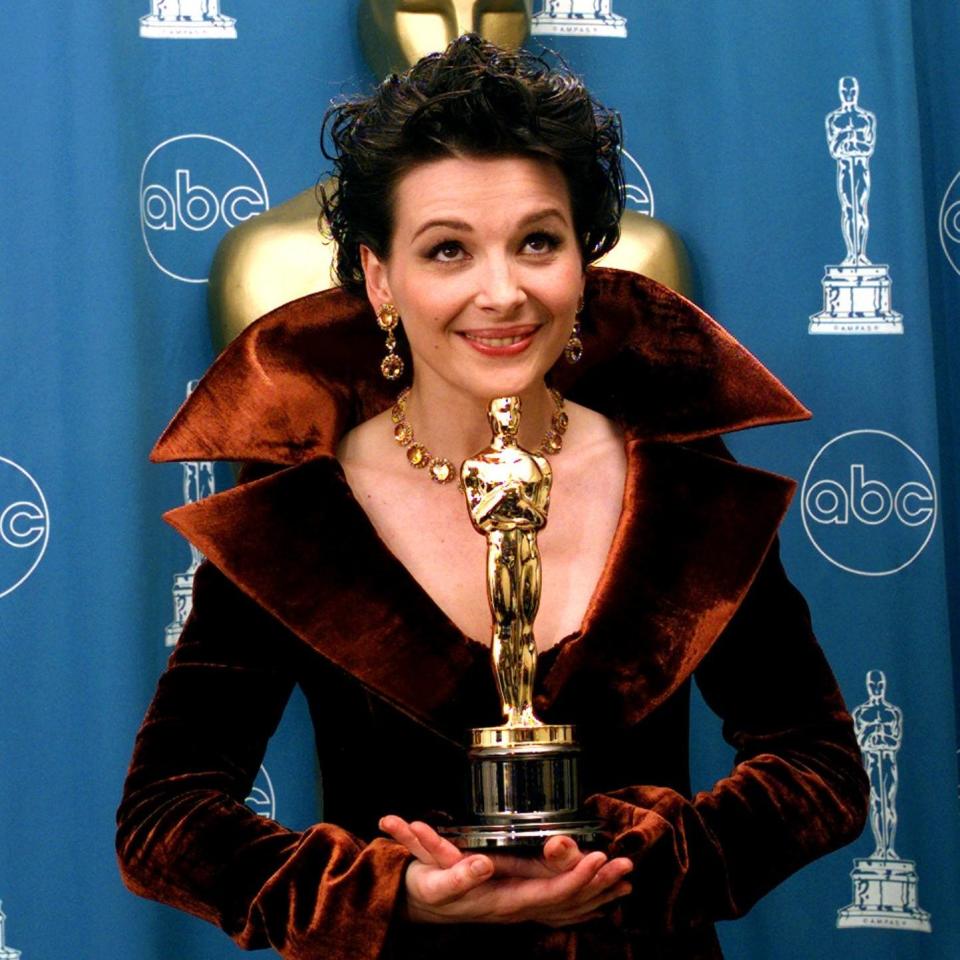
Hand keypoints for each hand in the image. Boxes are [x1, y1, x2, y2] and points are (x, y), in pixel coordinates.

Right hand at [379, 815, 632, 926]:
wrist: (419, 903)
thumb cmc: (427, 888)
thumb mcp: (435, 880)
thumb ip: (458, 874)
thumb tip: (485, 866)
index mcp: (502, 901)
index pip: (549, 893)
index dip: (576, 876)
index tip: (599, 858)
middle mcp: (516, 909)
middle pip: (567, 902)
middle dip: (598, 883)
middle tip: (627, 865)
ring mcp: (519, 908)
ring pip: (568, 906)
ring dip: (597, 892)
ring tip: (625, 879)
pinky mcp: (518, 902)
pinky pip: (560, 907)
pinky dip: (584, 900)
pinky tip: (600, 895)